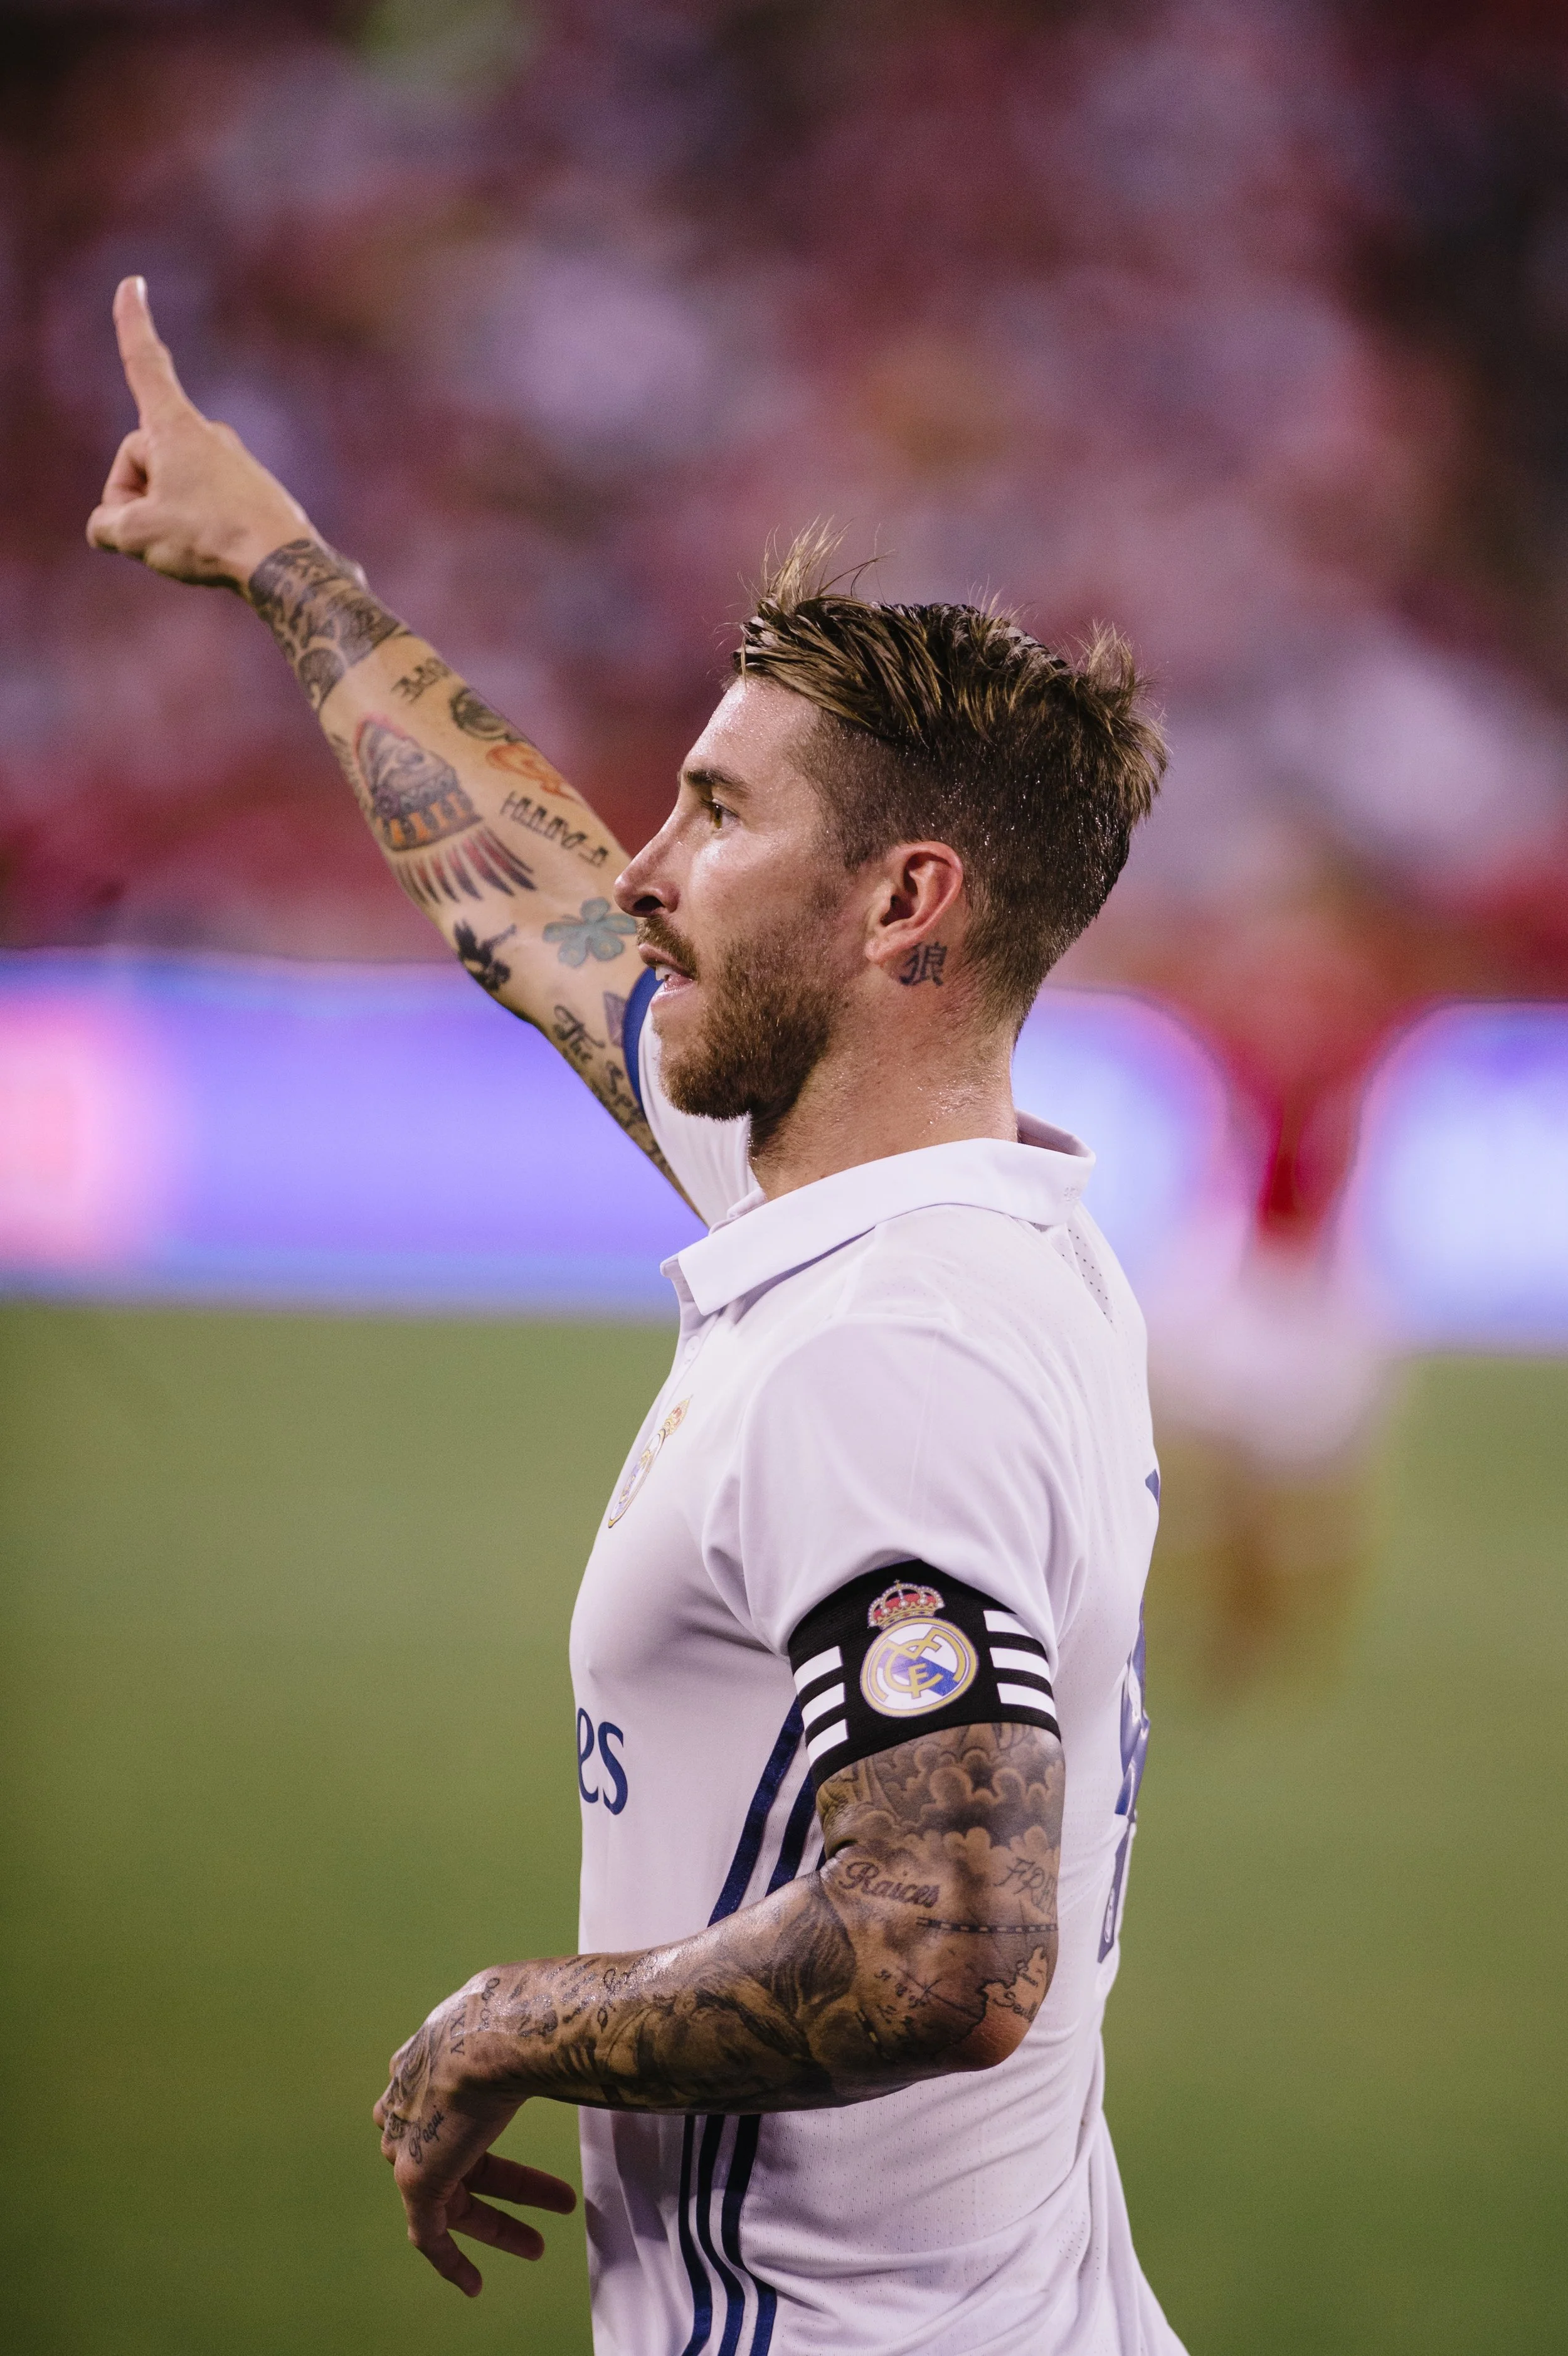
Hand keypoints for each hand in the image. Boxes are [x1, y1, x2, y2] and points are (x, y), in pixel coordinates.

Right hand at [86, 276, 312, 590]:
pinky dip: (199, 531)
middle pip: (143, 460)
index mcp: (175, 427)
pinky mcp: (251, 491)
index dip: (132, 325)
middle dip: (136, 498)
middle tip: (161, 533)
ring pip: (173, 489)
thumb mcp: (137, 534)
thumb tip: (112, 526)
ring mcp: (233, 462)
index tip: (134, 283)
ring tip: (199, 546)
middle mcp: (207, 434)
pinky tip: (218, 552)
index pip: (145, 365)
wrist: (284, 566)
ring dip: (169, 519)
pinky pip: (203, 509)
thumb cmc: (210, 539)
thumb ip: (108, 523)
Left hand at [373, 1973, 575, 2298]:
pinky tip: (474, 2283)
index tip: (519, 2157)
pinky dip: (451, 2260)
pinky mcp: (414, 2180)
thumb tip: (590, 2017)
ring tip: (538, 2247)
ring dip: (493, 2223)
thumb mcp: (525, 2020)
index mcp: (431, 2058)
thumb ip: (537, 2032)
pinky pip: (428, 2233)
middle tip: (554, 2202)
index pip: (456, 2108)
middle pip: (456, 2153)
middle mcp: (411, 2099)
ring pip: (447, 2195)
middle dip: (504, 2184)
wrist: (494, 2033)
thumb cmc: (521, 2020)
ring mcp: (408, 2142)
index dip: (489, 2135)